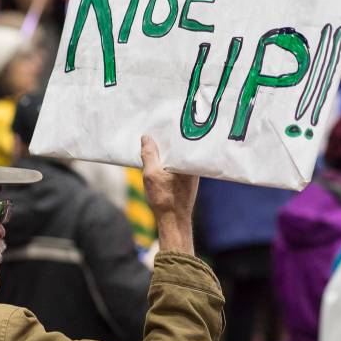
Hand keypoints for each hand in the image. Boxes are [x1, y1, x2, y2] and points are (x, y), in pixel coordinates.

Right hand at [141, 135, 197, 254]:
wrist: (174, 220)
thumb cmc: (164, 198)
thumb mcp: (151, 174)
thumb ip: (149, 155)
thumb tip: (147, 137)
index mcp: (188, 162)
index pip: (182, 139)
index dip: (171, 130)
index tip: (163, 119)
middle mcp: (193, 165)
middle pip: (180, 146)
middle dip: (168, 139)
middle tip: (155, 127)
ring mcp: (191, 172)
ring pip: (178, 155)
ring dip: (167, 150)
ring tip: (154, 140)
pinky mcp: (187, 179)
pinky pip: (177, 164)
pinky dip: (168, 160)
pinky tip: (158, 158)